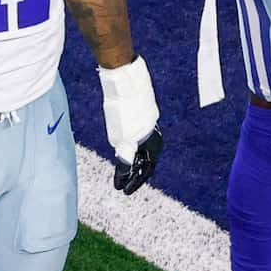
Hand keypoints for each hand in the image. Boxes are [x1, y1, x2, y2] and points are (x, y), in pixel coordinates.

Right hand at [98, 56, 161, 193]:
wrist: (126, 81)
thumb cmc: (128, 88)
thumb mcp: (131, 107)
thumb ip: (131, 119)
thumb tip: (127, 116)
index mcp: (150, 128)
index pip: (149, 152)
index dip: (143, 166)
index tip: (135, 173)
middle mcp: (150, 135)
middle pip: (148, 162)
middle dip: (139, 177)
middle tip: (130, 188)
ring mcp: (143, 138)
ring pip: (141, 166)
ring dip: (132, 180)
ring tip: (124, 189)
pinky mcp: (132, 139)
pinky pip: (130, 162)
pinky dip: (124, 174)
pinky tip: (119, 183)